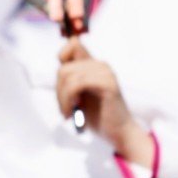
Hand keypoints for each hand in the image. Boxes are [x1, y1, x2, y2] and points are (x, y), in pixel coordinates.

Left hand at [56, 39, 153, 162]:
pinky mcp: (107, 83)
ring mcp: (105, 72)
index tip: (62, 84)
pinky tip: (72, 112)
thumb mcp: (80, 94)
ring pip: (67, 75)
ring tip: (67, 113)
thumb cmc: (99, 116)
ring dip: (62, 98)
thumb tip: (60, 69)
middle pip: (64, 67)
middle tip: (64, 108)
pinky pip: (76, 84)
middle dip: (58, 90)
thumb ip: (72, 80)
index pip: (73, 44)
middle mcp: (100, 65)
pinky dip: (68, 99)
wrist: (119, 133)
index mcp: (94, 65)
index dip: (62, 57)